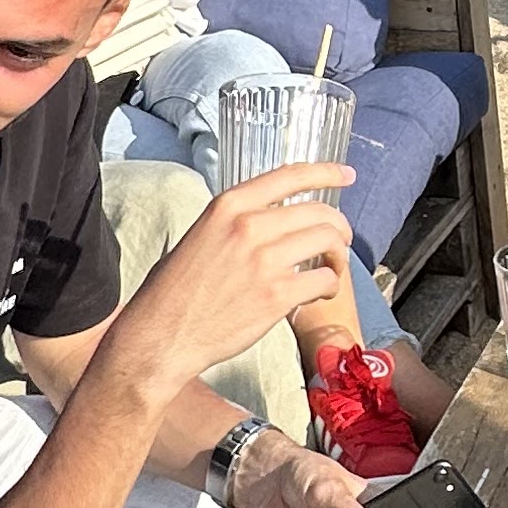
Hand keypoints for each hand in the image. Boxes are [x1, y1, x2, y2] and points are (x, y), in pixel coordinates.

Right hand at [126, 161, 354, 378]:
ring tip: (331, 268)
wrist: (161, 335)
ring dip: (338, 255)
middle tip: (339, 240)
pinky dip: (330, 285)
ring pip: (328, 241)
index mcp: (229, 206)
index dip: (326, 172)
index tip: (346, 174)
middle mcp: (249, 226)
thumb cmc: (175, 290)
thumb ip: (237, 221)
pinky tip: (321, 292)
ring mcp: (265, 261)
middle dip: (338, 226)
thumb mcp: (201, 234)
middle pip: (319, 212)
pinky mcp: (277, 295)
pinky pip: (324, 279)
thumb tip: (273, 218)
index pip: (290, 176)